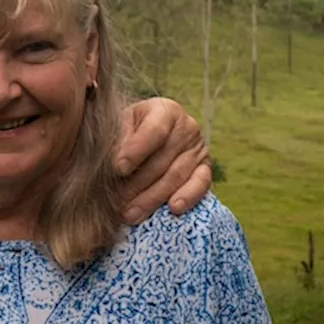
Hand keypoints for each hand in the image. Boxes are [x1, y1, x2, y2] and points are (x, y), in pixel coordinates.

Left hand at [114, 97, 210, 224]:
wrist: (145, 139)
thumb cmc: (127, 132)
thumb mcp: (119, 127)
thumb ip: (117, 140)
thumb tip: (119, 164)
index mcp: (164, 110)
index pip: (154, 130)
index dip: (137, 150)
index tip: (119, 168)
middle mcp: (187, 126)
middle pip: (162, 159)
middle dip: (137, 184)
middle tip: (117, 201)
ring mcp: (198, 148)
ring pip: (175, 176)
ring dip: (151, 198)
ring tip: (130, 213)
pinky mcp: (205, 169)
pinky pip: (200, 185)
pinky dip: (187, 197)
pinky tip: (173, 209)